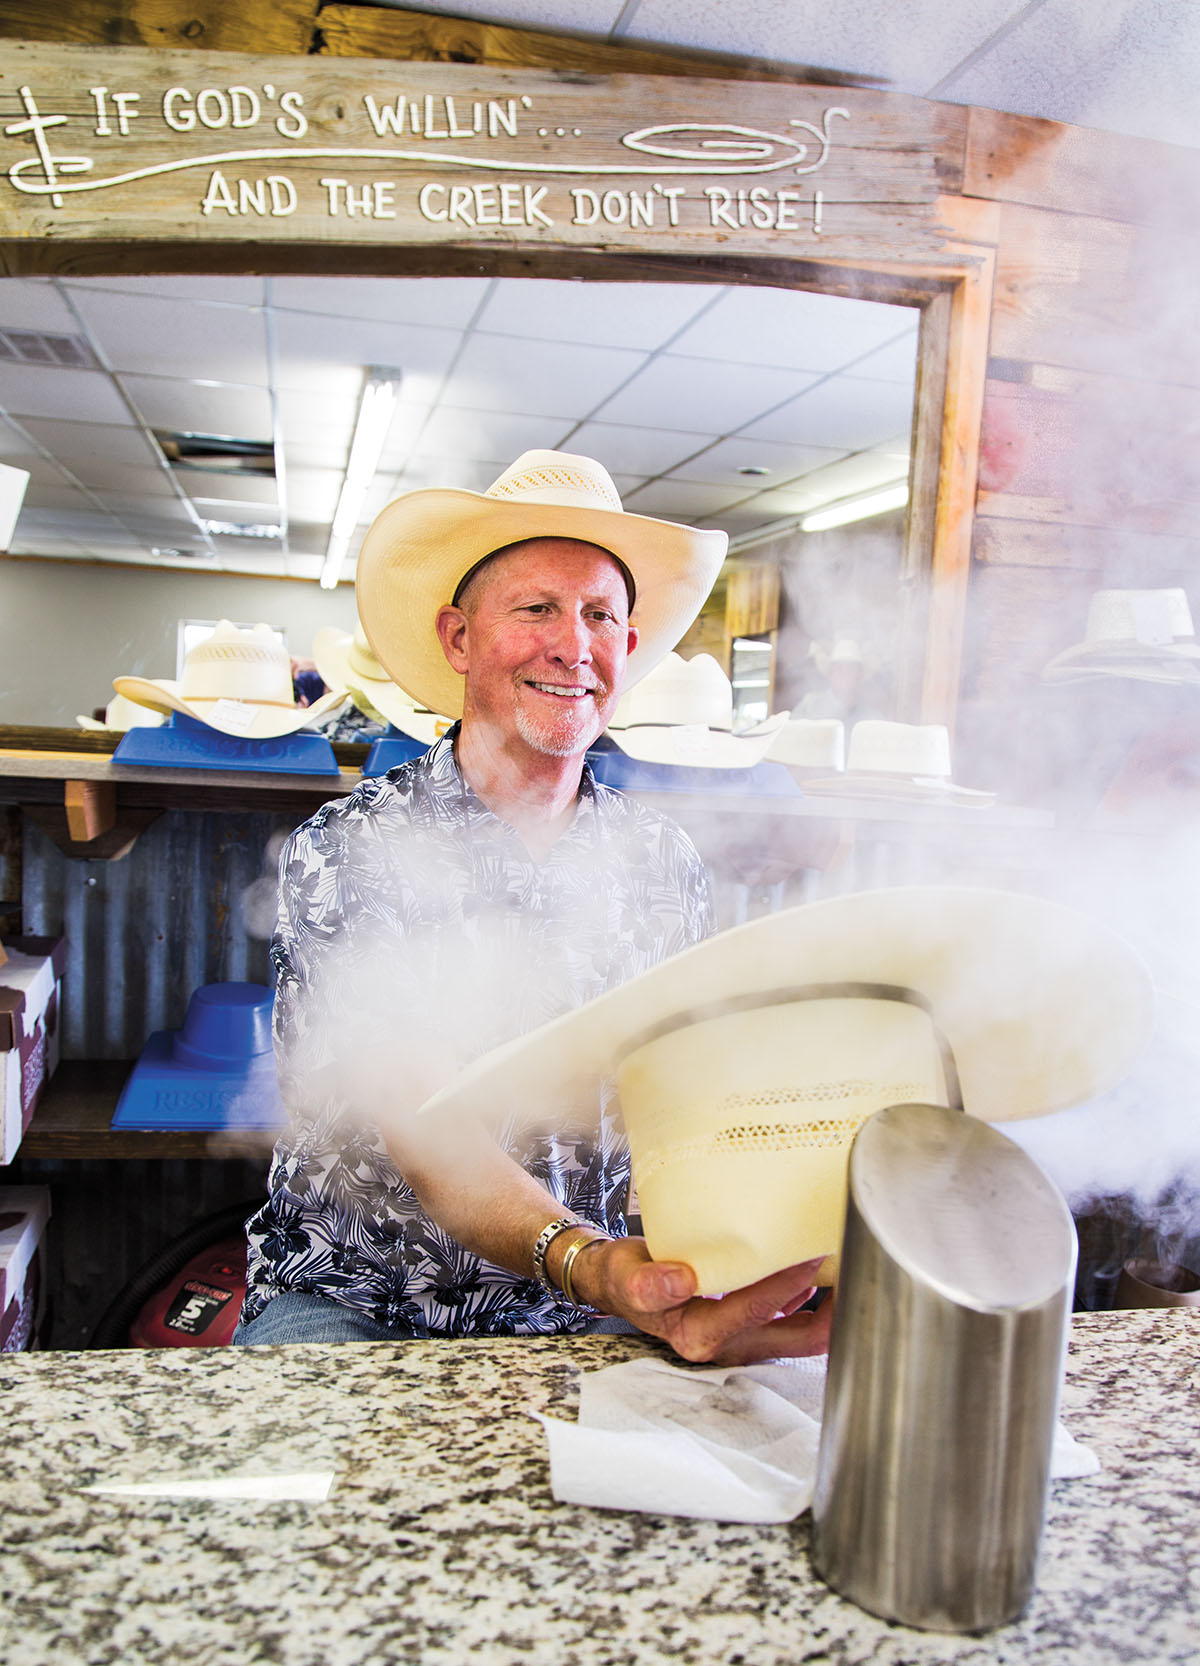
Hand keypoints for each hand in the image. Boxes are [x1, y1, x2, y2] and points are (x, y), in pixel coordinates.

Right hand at [574, 1236, 833, 1365]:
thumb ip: (649, 1283)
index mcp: (700, 1335)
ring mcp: (747, 1340)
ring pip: (807, 1333)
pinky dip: (818, 1300)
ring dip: (833, 1306)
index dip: (789, 1281)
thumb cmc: (629, 1278)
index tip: (812, 1249)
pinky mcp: (755, 1329)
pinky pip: (799, 1321)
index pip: (758, 1309)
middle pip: (801, 1337)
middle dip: (835, 1308)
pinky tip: (830, 1269)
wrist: (623, 1286)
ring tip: (857, 1263)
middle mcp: (730, 1346)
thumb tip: (680, 1281)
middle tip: (860, 1262)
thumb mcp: (628, 1278)